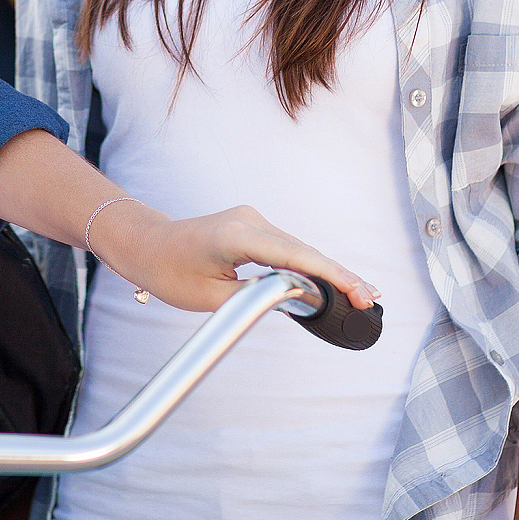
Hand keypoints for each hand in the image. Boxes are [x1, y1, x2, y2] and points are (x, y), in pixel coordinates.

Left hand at [91, 200, 378, 314]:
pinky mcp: (251, 225)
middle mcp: (249, 220)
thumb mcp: (212, 297)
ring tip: (360, 295)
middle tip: (372, 300)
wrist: (146, 244)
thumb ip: (257, 297)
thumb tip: (298, 297)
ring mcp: (251, 219)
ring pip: (298, 248)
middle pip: (304, 250)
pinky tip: (331, 281)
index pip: (297, 256)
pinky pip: (287, 246)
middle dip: (339, 276)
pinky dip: (308, 264)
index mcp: (238, 235)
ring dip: (326, 271)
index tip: (360, 292)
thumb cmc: (170, 271)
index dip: (333, 276)